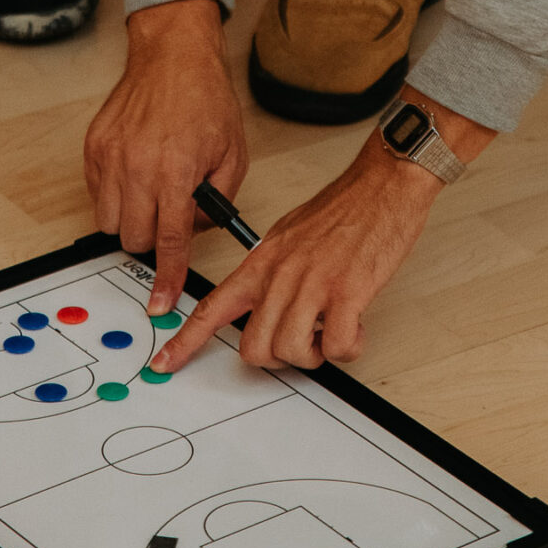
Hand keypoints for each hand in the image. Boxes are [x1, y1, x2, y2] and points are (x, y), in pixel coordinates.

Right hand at [83, 0, 247, 313]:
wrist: (172, 54)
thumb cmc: (206, 98)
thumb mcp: (233, 154)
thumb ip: (217, 201)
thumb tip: (195, 232)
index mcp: (176, 170)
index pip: (169, 241)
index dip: (167, 277)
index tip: (161, 303)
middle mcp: (137, 165)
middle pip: (133, 239)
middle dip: (153, 238)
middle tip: (171, 213)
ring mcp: (110, 156)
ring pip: (108, 222)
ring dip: (130, 219)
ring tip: (152, 192)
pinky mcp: (93, 147)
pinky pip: (96, 194)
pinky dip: (115, 195)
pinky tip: (137, 172)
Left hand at [153, 135, 444, 374]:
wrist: (383, 184)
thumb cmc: (344, 209)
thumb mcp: (290, 235)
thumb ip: (272, 271)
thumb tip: (266, 304)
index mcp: (262, 261)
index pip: (211, 307)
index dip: (184, 342)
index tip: (163, 364)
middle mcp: (280, 275)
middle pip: (254, 348)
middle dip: (279, 358)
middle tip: (303, 341)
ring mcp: (312, 284)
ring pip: (291, 352)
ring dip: (314, 355)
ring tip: (332, 330)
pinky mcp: (347, 292)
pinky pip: (336, 347)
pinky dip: (347, 348)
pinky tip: (355, 327)